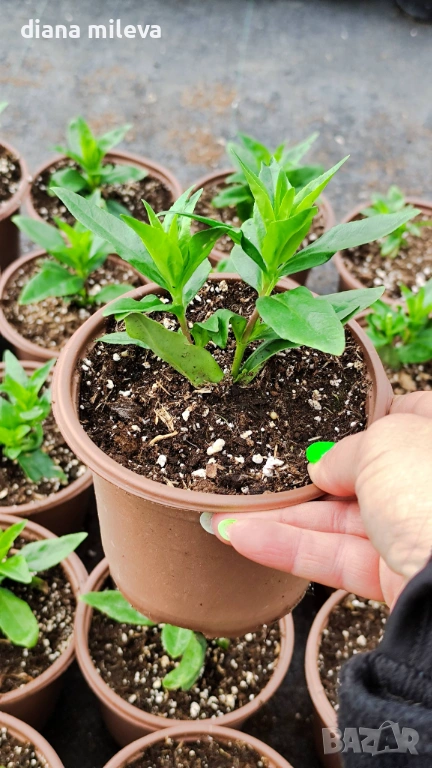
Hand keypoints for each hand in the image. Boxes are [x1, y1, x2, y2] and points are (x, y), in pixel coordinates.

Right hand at [203, 392, 431, 606]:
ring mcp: (416, 533)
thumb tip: (324, 469)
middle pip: (362, 476)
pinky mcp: (396, 578)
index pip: (403, 419)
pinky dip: (290, 549)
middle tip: (261, 478)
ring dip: (282, 520)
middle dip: (308, 480)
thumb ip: (345, 450)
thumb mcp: (385, 443)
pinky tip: (244, 539)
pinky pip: (338, 559)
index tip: (320, 426)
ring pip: (341, 522)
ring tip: (226, 516)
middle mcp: (429, 487)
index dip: (362, 421)